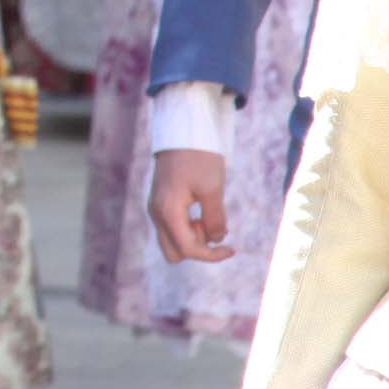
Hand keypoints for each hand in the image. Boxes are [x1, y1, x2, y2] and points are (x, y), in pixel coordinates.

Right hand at [149, 147, 234, 262]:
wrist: (183, 133)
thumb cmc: (199, 158)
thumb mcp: (213, 189)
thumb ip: (215, 220)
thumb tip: (216, 240)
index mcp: (167, 211)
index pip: (188, 249)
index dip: (211, 255)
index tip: (232, 248)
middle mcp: (157, 213)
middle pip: (174, 252)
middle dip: (197, 247)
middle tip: (212, 226)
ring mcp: (156, 208)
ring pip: (173, 240)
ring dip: (194, 236)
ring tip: (209, 212)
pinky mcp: (161, 202)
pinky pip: (173, 227)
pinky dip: (189, 226)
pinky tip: (201, 209)